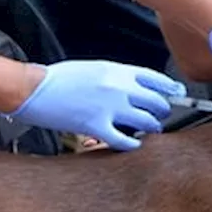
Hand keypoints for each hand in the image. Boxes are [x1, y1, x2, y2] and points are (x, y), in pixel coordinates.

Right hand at [5, 60, 179, 150]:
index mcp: (117, 70)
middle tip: (159, 116)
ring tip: (150, 130)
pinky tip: (134, 144)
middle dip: (161, 111)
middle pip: (155, 102)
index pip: (155, 79)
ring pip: (146, 122)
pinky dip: (133, 144)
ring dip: (151, 128)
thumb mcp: (94, 68)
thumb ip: (116, 76)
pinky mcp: (97, 127)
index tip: (175, 94)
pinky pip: (125, 140)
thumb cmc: (60, 78)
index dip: (168, 89)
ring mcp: (109, 108)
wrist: (36, 89)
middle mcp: (118, 88)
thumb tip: (134, 88)